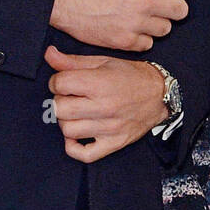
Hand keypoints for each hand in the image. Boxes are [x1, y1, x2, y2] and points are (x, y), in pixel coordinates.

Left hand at [45, 47, 166, 161]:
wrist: (160, 95)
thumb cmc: (131, 76)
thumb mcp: (103, 62)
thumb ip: (73, 61)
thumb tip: (49, 55)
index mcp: (100, 83)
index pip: (59, 84)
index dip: (57, 81)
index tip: (65, 82)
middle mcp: (104, 107)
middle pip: (60, 109)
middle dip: (60, 101)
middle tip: (70, 97)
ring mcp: (109, 128)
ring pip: (68, 130)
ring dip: (67, 121)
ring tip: (76, 113)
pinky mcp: (114, 144)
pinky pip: (84, 154)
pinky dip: (74, 147)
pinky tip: (77, 134)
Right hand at [49, 0, 188, 50]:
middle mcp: (146, 0)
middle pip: (180, 10)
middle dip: (173, 8)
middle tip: (161, 8)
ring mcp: (137, 22)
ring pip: (165, 30)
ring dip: (156, 25)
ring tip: (140, 19)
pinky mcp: (125, 41)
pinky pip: (146, 44)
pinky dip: (140, 39)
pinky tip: (129, 30)